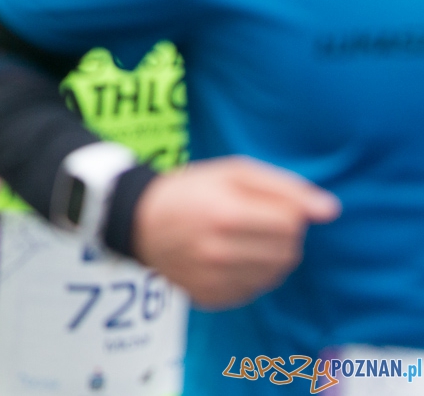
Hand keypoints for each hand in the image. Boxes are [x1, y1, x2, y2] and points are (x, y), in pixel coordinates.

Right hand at [132, 157, 339, 308]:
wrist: (138, 221)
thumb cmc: (190, 189)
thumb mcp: (232, 171)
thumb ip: (285, 187)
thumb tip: (331, 211)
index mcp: (225, 214)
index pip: (292, 222)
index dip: (287, 210)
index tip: (264, 204)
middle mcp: (219, 251)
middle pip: (289, 250)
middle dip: (282, 234)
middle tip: (254, 220)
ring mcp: (212, 278)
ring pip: (276, 273)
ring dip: (271, 254)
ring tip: (243, 238)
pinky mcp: (209, 297)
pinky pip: (255, 289)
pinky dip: (252, 273)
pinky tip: (229, 257)